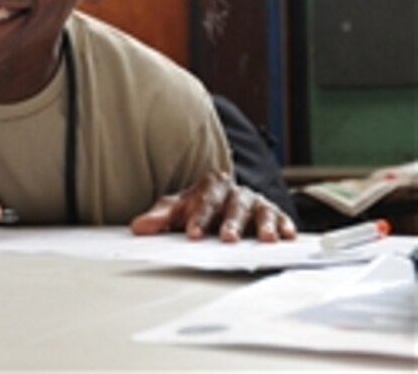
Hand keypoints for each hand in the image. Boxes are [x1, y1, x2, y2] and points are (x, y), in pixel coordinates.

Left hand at [129, 170, 297, 241]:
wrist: (220, 205)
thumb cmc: (198, 208)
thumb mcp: (177, 210)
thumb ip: (159, 218)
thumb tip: (138, 228)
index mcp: (210, 186)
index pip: (204, 201)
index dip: (199, 217)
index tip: (192, 233)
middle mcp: (235, 192)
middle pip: (233, 205)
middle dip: (231, 221)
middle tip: (227, 237)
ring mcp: (256, 203)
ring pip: (260, 211)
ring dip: (264, 225)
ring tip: (266, 239)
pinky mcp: (274, 214)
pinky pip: (282, 218)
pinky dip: (285, 226)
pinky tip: (287, 236)